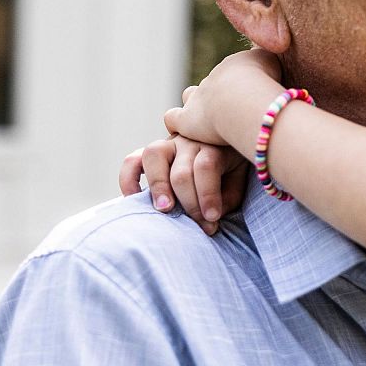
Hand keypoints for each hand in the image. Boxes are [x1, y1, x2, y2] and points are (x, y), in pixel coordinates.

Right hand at [118, 135, 248, 235]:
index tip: (213, 219)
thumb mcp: (237, 181)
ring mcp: (168, 144)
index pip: (206, 167)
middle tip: (198, 225)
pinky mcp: (152, 154)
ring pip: (154, 155)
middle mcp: (188, 141)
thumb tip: (210, 216)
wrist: (224, 144)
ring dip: (158, 185)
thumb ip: (227, 196)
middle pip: (181, 170)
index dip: (208, 195)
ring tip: (165, 209)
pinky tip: (134, 199)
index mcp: (212, 145)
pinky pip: (132, 161)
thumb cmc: (231, 170)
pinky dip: (128, 179)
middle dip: (189, 203)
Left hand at [164, 49, 284, 146]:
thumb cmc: (265, 84)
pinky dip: (176, 122)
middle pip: (212, 84)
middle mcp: (213, 79)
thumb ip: (273, 64)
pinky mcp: (186, 119)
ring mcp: (198, 98)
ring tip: (204, 121)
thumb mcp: (275, 64)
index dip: (240, 85)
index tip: (248, 97)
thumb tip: (279, 60)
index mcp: (234, 66)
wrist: (243, 98)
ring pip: (190, 95)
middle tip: (230, 112)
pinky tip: (182, 132)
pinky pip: (173, 118)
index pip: (234, 73)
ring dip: (195, 106)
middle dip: (218, 95)